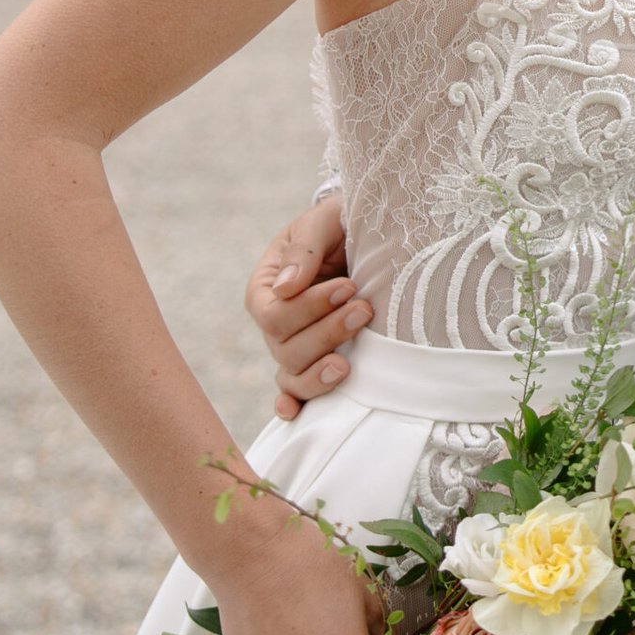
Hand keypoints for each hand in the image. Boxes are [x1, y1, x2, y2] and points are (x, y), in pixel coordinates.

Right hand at [245, 194, 365, 419]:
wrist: (368, 236)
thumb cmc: (339, 224)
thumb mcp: (323, 222)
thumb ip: (304, 251)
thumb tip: (285, 288)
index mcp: (266, 287)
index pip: (274, 315)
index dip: (310, 308)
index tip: (348, 287)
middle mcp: (274, 322)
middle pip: (285, 348)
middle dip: (326, 333)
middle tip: (364, 309)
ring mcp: (293, 346)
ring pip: (292, 375)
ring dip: (319, 373)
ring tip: (348, 364)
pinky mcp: (314, 360)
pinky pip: (296, 391)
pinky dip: (294, 403)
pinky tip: (296, 413)